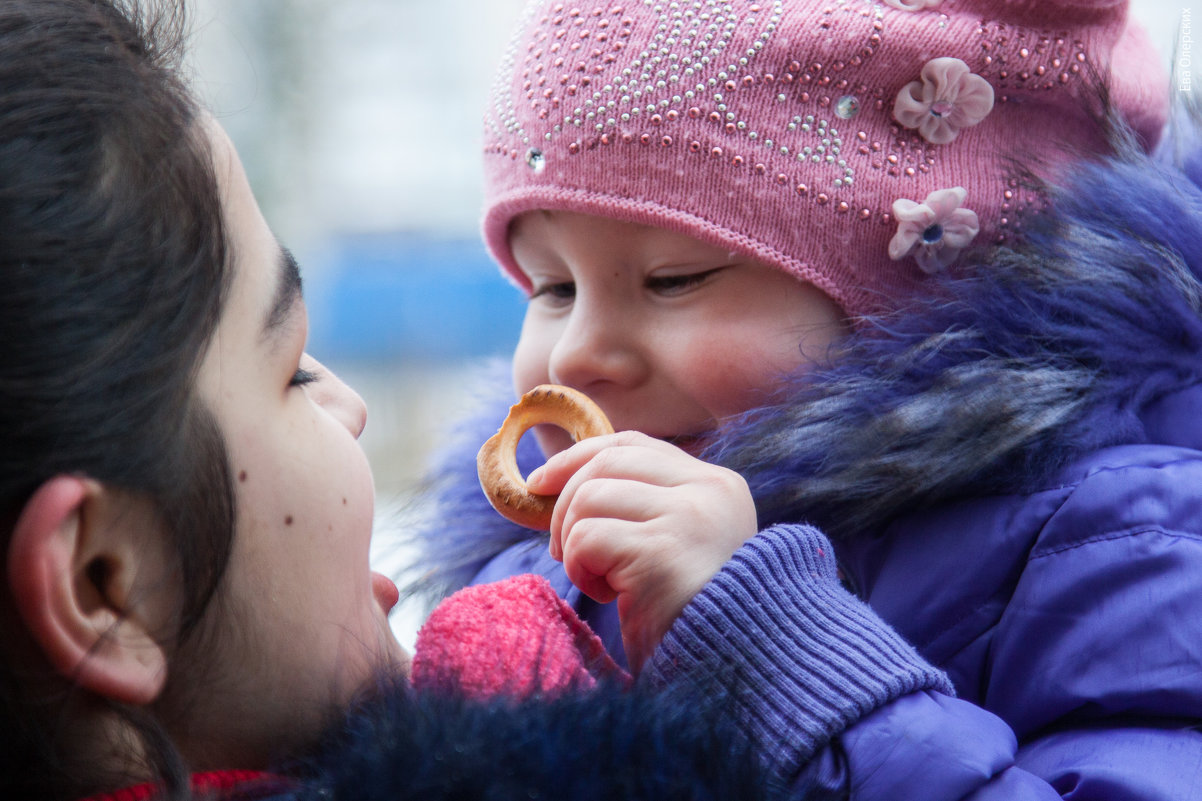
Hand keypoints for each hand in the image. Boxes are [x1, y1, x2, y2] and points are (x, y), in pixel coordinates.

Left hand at [526, 431, 757, 672]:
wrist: (728, 668)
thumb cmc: (691, 614)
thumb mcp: (675, 544)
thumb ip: (640, 506)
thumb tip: (557, 480)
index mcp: (717, 485)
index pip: (634, 445)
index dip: (579, 457)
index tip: (540, 481)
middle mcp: (708, 491)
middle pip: (606, 463)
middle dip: (565, 503)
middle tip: (560, 550)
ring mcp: (687, 517)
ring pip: (590, 496)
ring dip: (574, 542)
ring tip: (600, 580)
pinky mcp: (659, 551)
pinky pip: (587, 537)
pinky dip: (580, 567)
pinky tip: (610, 595)